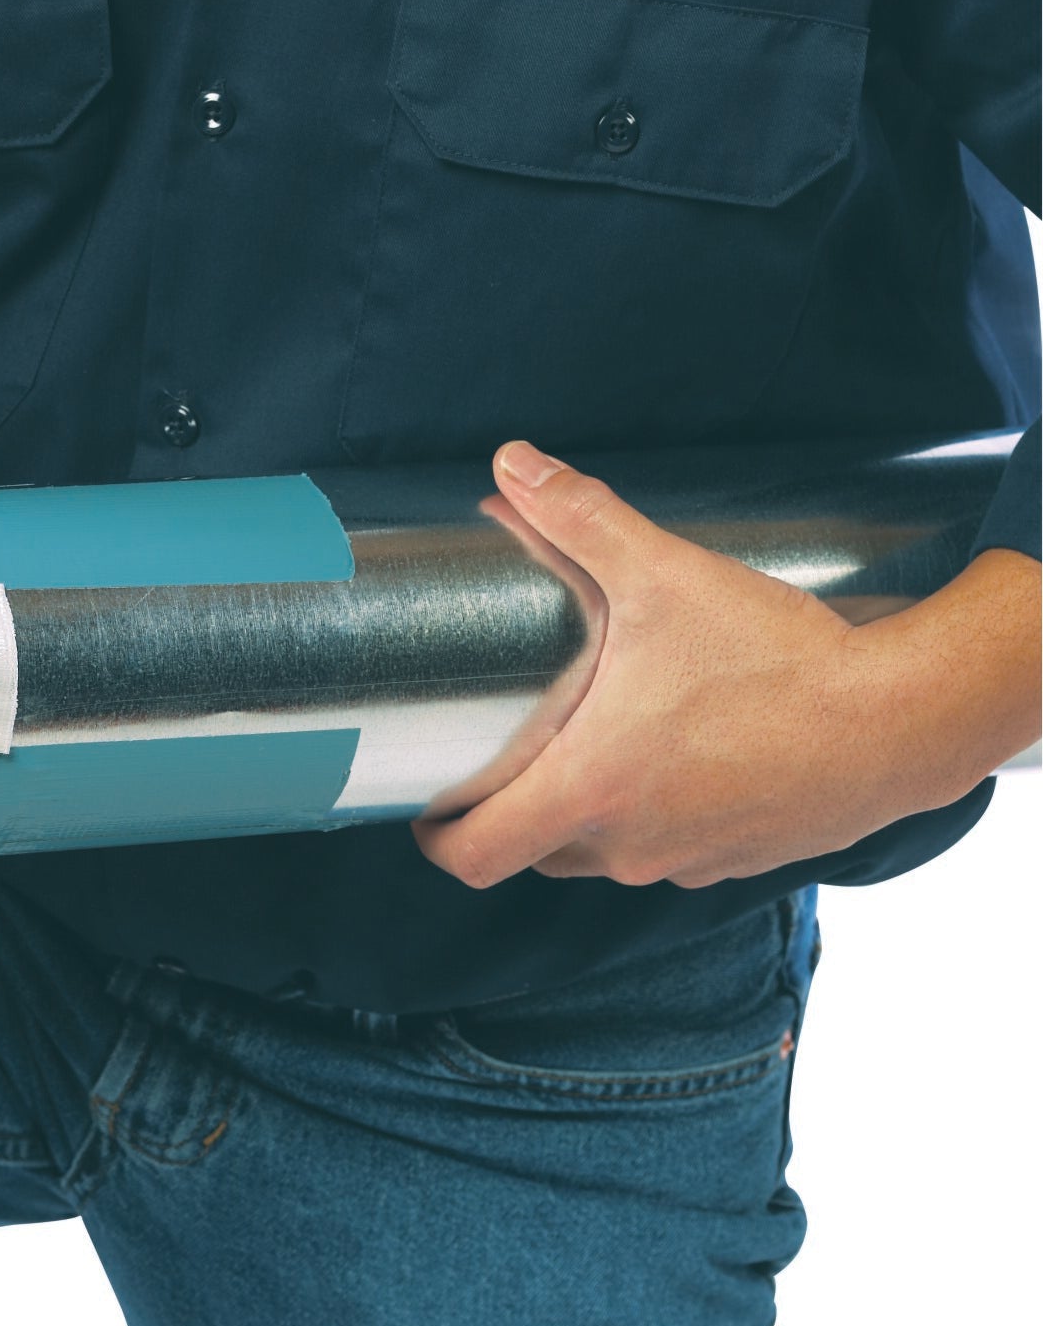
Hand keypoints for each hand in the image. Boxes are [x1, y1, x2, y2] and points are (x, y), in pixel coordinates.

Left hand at [412, 439, 1041, 888]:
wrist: (901, 720)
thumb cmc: (778, 659)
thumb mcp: (663, 574)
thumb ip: (579, 518)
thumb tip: (512, 465)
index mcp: (586, 790)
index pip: (473, 856)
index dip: (435, 837)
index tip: (424, 806)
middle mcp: (627, 843)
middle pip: (532, 853)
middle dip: (507, 812)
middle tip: (499, 757)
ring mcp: (684, 860)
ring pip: (601, 854)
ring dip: (582, 812)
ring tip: (583, 744)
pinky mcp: (737, 859)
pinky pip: (666, 850)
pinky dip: (649, 816)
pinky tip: (665, 758)